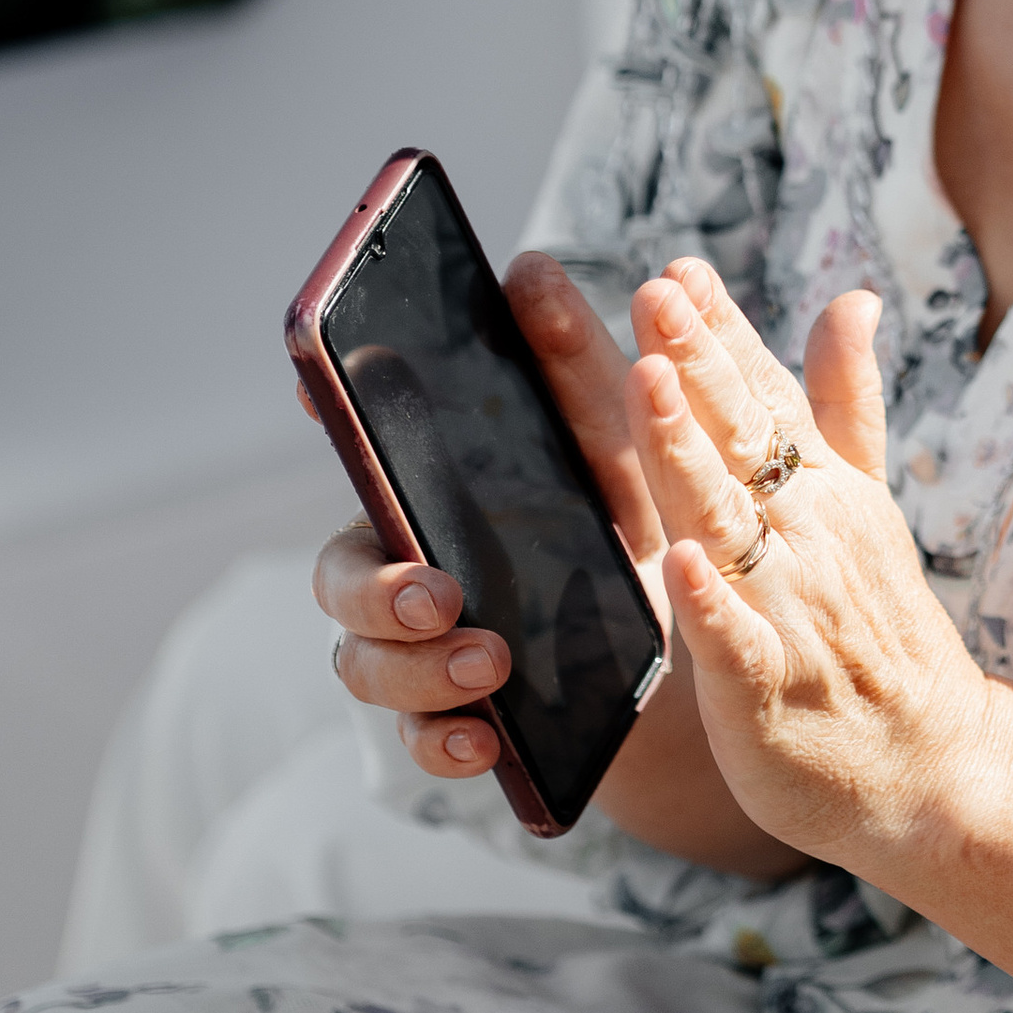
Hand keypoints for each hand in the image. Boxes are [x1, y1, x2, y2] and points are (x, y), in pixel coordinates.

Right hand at [315, 252, 669, 782]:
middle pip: (342, 573)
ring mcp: (424, 647)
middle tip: (440, 593)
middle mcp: (412, 565)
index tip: (311, 390)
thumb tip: (529, 268)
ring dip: (417, 669)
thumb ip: (579, 368)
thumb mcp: (626, 446)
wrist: (701, 645)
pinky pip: (417, 742)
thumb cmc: (640, 520)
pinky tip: (485, 742)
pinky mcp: (460, 719)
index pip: (363, 451)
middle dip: (377, 588)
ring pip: (365, 663)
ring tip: (490, 664)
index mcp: (440, 488)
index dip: (327, 413)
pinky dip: (443, 744)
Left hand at [626, 262, 990, 877]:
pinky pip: (735, 641)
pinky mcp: (769, 690)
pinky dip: (709, 603)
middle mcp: (808, 536)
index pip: (767, 395)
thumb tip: (852, 297)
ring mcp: (791, 610)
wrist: (932, 765)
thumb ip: (846, 400)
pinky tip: (676, 562)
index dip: (722, 331)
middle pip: (743, 440)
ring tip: (650, 385)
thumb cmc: (877, 629)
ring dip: (690, 453)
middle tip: (652, 293)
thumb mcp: (867, 502)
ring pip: (729, 522)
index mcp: (824, 489)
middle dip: (698, 363)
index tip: (678, 268)